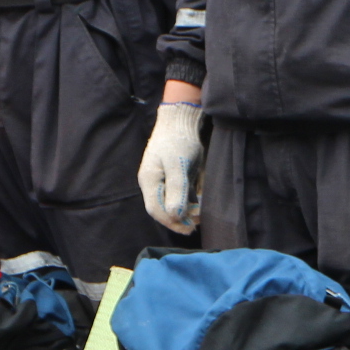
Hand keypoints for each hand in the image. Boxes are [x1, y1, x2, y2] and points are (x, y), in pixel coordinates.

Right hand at [140, 100, 205, 233]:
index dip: (171, 222)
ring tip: (200, 215)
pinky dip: (188, 203)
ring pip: (172, 204)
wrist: (181, 122)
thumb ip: (176, 190)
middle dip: (179, 219)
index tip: (189, 227)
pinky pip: (179, 196)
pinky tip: (199, 206)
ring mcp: (163, 181)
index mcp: (149, 180)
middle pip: (162, 209)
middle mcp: (154, 183)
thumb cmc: (178, 141)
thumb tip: (175, 215)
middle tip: (196, 224)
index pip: (155, 209)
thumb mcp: (178, 165)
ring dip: (185, 212)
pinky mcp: (173, 178)